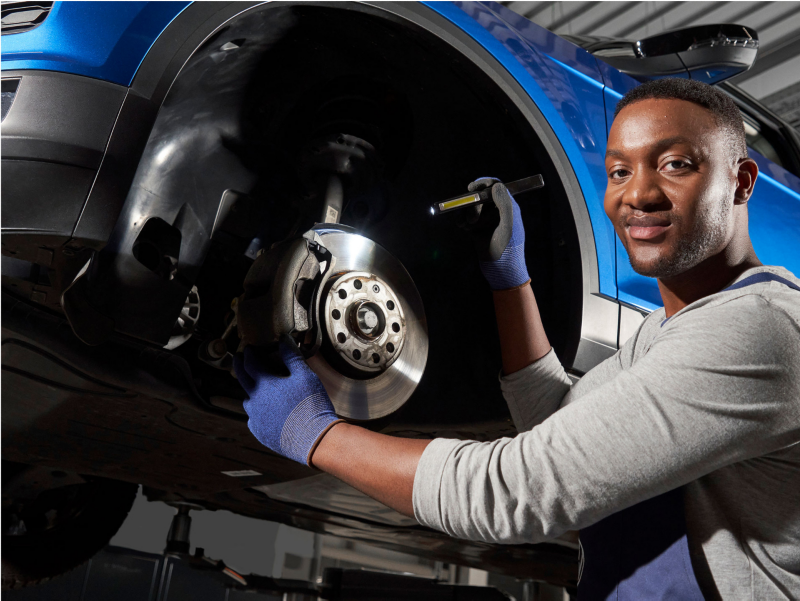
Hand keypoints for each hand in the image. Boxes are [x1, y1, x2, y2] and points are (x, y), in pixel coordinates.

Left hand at [234, 337, 341, 465]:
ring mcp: (256, 418)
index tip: (249, 348)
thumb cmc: (310, 405)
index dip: (249, 354)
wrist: (313, 438)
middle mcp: (255, 400)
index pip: (250, 364)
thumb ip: (292, 356)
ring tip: (255, 387)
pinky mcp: (261, 433)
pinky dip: (257, 412)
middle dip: (240, 367)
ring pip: (248, 401)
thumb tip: (284, 340)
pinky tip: (265, 411)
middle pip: (242, 379)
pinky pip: (254, 419)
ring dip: (250, 391)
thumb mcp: (305, 375)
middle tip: (239, 359)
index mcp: (264, 384)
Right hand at [467, 178, 529, 290]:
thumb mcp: (509, 224)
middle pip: (481, 196)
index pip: (496, 186)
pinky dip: (462, 219)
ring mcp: (486, 220)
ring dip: (466, 213)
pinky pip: (466, 217)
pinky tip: (463, 227)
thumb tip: (496, 185)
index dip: (483, 183)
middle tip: (472, 219)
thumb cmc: (508, 247)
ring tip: (467, 226)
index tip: (472, 188)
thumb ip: (504, 204)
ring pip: (472, 207)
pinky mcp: (477, 229)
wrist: (501, 270)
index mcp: (508, 206)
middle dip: (473, 204)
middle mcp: (497, 211)